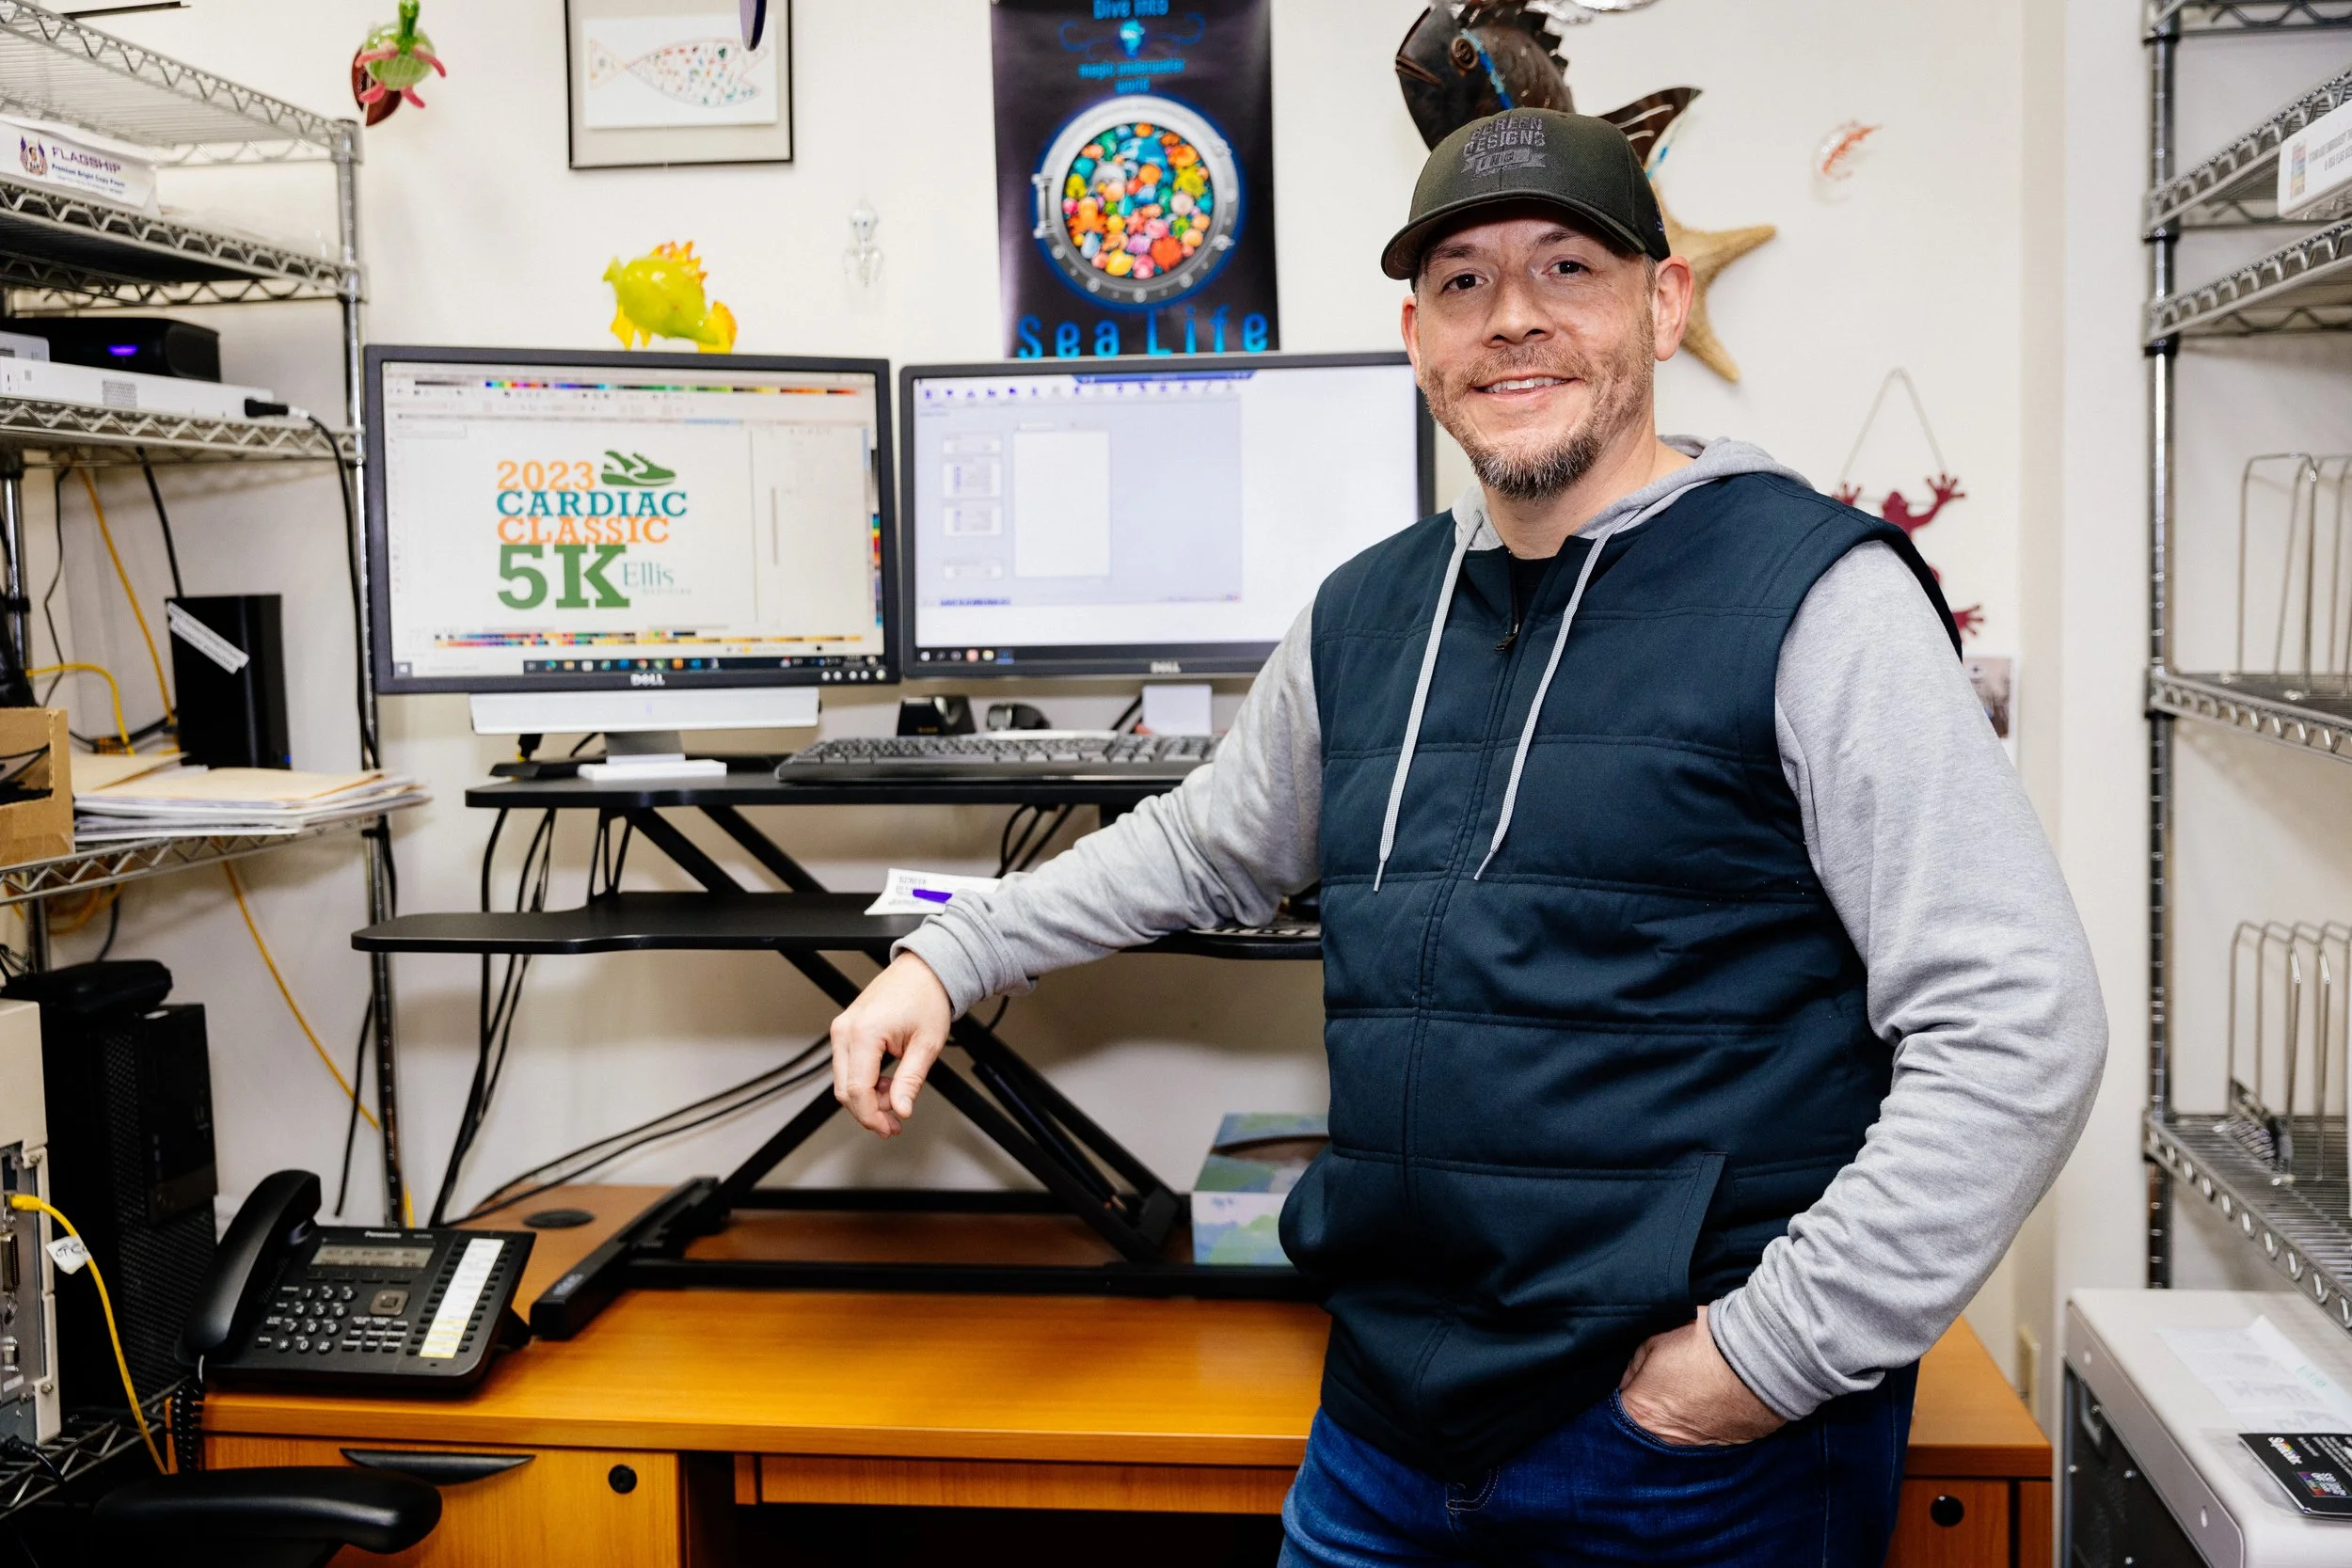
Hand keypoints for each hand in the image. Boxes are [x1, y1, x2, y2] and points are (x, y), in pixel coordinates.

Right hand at [830, 953, 952, 1136]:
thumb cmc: (927, 997)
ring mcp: (843, 1028)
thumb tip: (900, 1110)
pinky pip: (848, 1065)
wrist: (924, 971)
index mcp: (864, 1033)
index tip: (889, 1127)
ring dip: (867, 1097)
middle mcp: (846, 1030)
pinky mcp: (846, 1029)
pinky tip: (885, 1085)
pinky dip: (864, 1081)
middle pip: (844, 1089)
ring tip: (895, 1099)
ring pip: (843, 1080)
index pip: (857, 1090)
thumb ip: (910, 1082)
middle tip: (893, 1123)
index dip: (871, 1116)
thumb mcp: (926, 1045)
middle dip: (868, 1111)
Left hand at [1616, 1304, 1785, 1446]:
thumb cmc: (1703, 1345)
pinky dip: (1711, 1419)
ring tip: (1696, 1389)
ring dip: (1684, 1415)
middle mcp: (1666, 1438)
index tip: (1641, 1379)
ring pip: (1681, 1431)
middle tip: (1667, 1382)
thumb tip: (1633, 1377)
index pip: (1621, 1407)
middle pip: (1651, 1424)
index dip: (1631, 1390)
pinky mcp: (1729, 1445)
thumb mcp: (1654, 1341)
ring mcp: (1699, 1445)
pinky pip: (1711, 1433)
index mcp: (1641, 1413)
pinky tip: (1718, 1399)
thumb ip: (1636, 1365)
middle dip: (1655, 1405)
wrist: (1759, 1357)